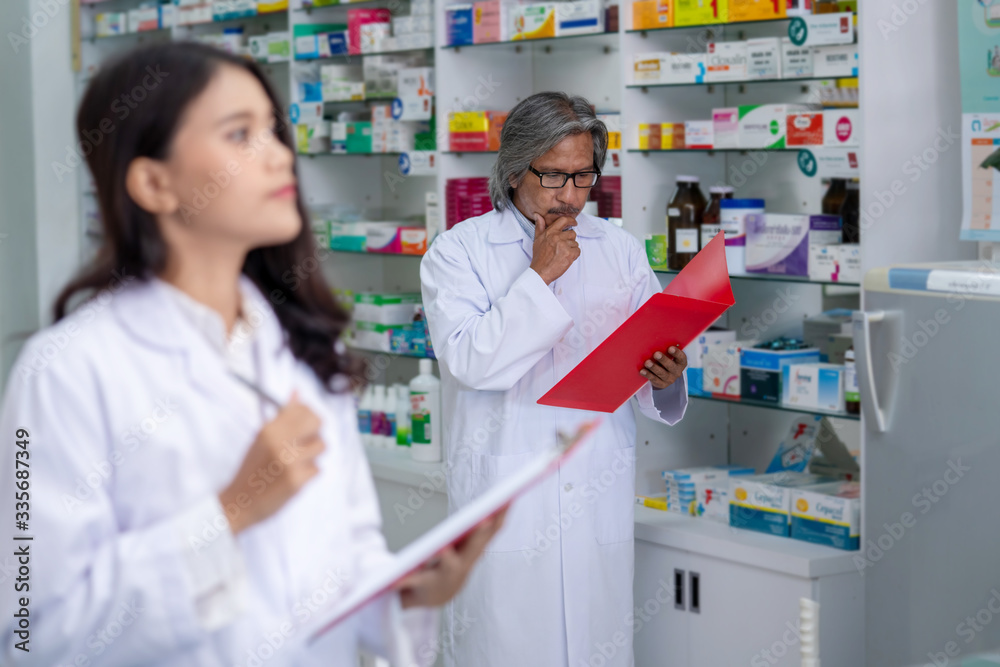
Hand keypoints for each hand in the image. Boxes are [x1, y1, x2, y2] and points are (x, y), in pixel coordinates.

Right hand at [219, 392, 325, 533]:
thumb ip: (282, 416)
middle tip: (307, 440)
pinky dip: (309, 473)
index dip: (308, 414)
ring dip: (314, 454)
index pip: (302, 408)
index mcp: (269, 429)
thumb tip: (297, 391)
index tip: (306, 422)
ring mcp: (289, 461)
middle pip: (317, 422)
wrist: (239, 502)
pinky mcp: (297, 481)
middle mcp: (279, 442)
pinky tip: (294, 477)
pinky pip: (318, 469)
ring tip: (298, 461)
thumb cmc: (252, 469)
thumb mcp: (262, 438)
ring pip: (322, 445)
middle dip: (316, 430)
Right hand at [395, 507, 507, 608]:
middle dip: (480, 532)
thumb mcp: (409, 585)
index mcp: (443, 574)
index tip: (445, 549)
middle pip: (474, 548)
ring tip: (507, 498)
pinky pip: (492, 532)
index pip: (446, 566)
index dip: (446, 558)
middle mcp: (463, 565)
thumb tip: (391, 580)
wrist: (438, 595)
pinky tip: (506, 502)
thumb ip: (403, 582)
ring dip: (498, 518)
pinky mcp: (479, 548)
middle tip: (487, 517)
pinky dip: (499, 517)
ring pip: (489, 536)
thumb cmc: (422, 587)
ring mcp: (474, 556)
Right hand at [529, 213, 579, 284]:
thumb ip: (539, 227)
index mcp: (550, 232)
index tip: (574, 223)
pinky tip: (566, 258)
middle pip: (572, 233)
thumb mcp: (537, 240)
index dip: (571, 221)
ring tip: (562, 255)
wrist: (540, 272)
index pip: (563, 220)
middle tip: (563, 248)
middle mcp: (557, 237)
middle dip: (570, 240)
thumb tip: (538, 216)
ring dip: (571, 249)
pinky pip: (578, 251)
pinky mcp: (569, 254)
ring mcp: (564, 245)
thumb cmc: (539, 257)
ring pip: (575, 243)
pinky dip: (574, 255)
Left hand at [640, 346, 687, 389]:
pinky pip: (654, 379)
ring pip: (662, 373)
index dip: (676, 353)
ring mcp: (670, 379)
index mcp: (681, 362)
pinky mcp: (662, 384)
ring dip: (654, 368)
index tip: (670, 348)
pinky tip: (642, 371)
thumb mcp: (668, 355)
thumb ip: (665, 350)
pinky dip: (648, 375)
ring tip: (647, 362)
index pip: (681, 357)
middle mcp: (677, 371)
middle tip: (656, 354)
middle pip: (671, 366)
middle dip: (663, 360)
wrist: (665, 376)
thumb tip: (654, 341)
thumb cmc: (665, 360)